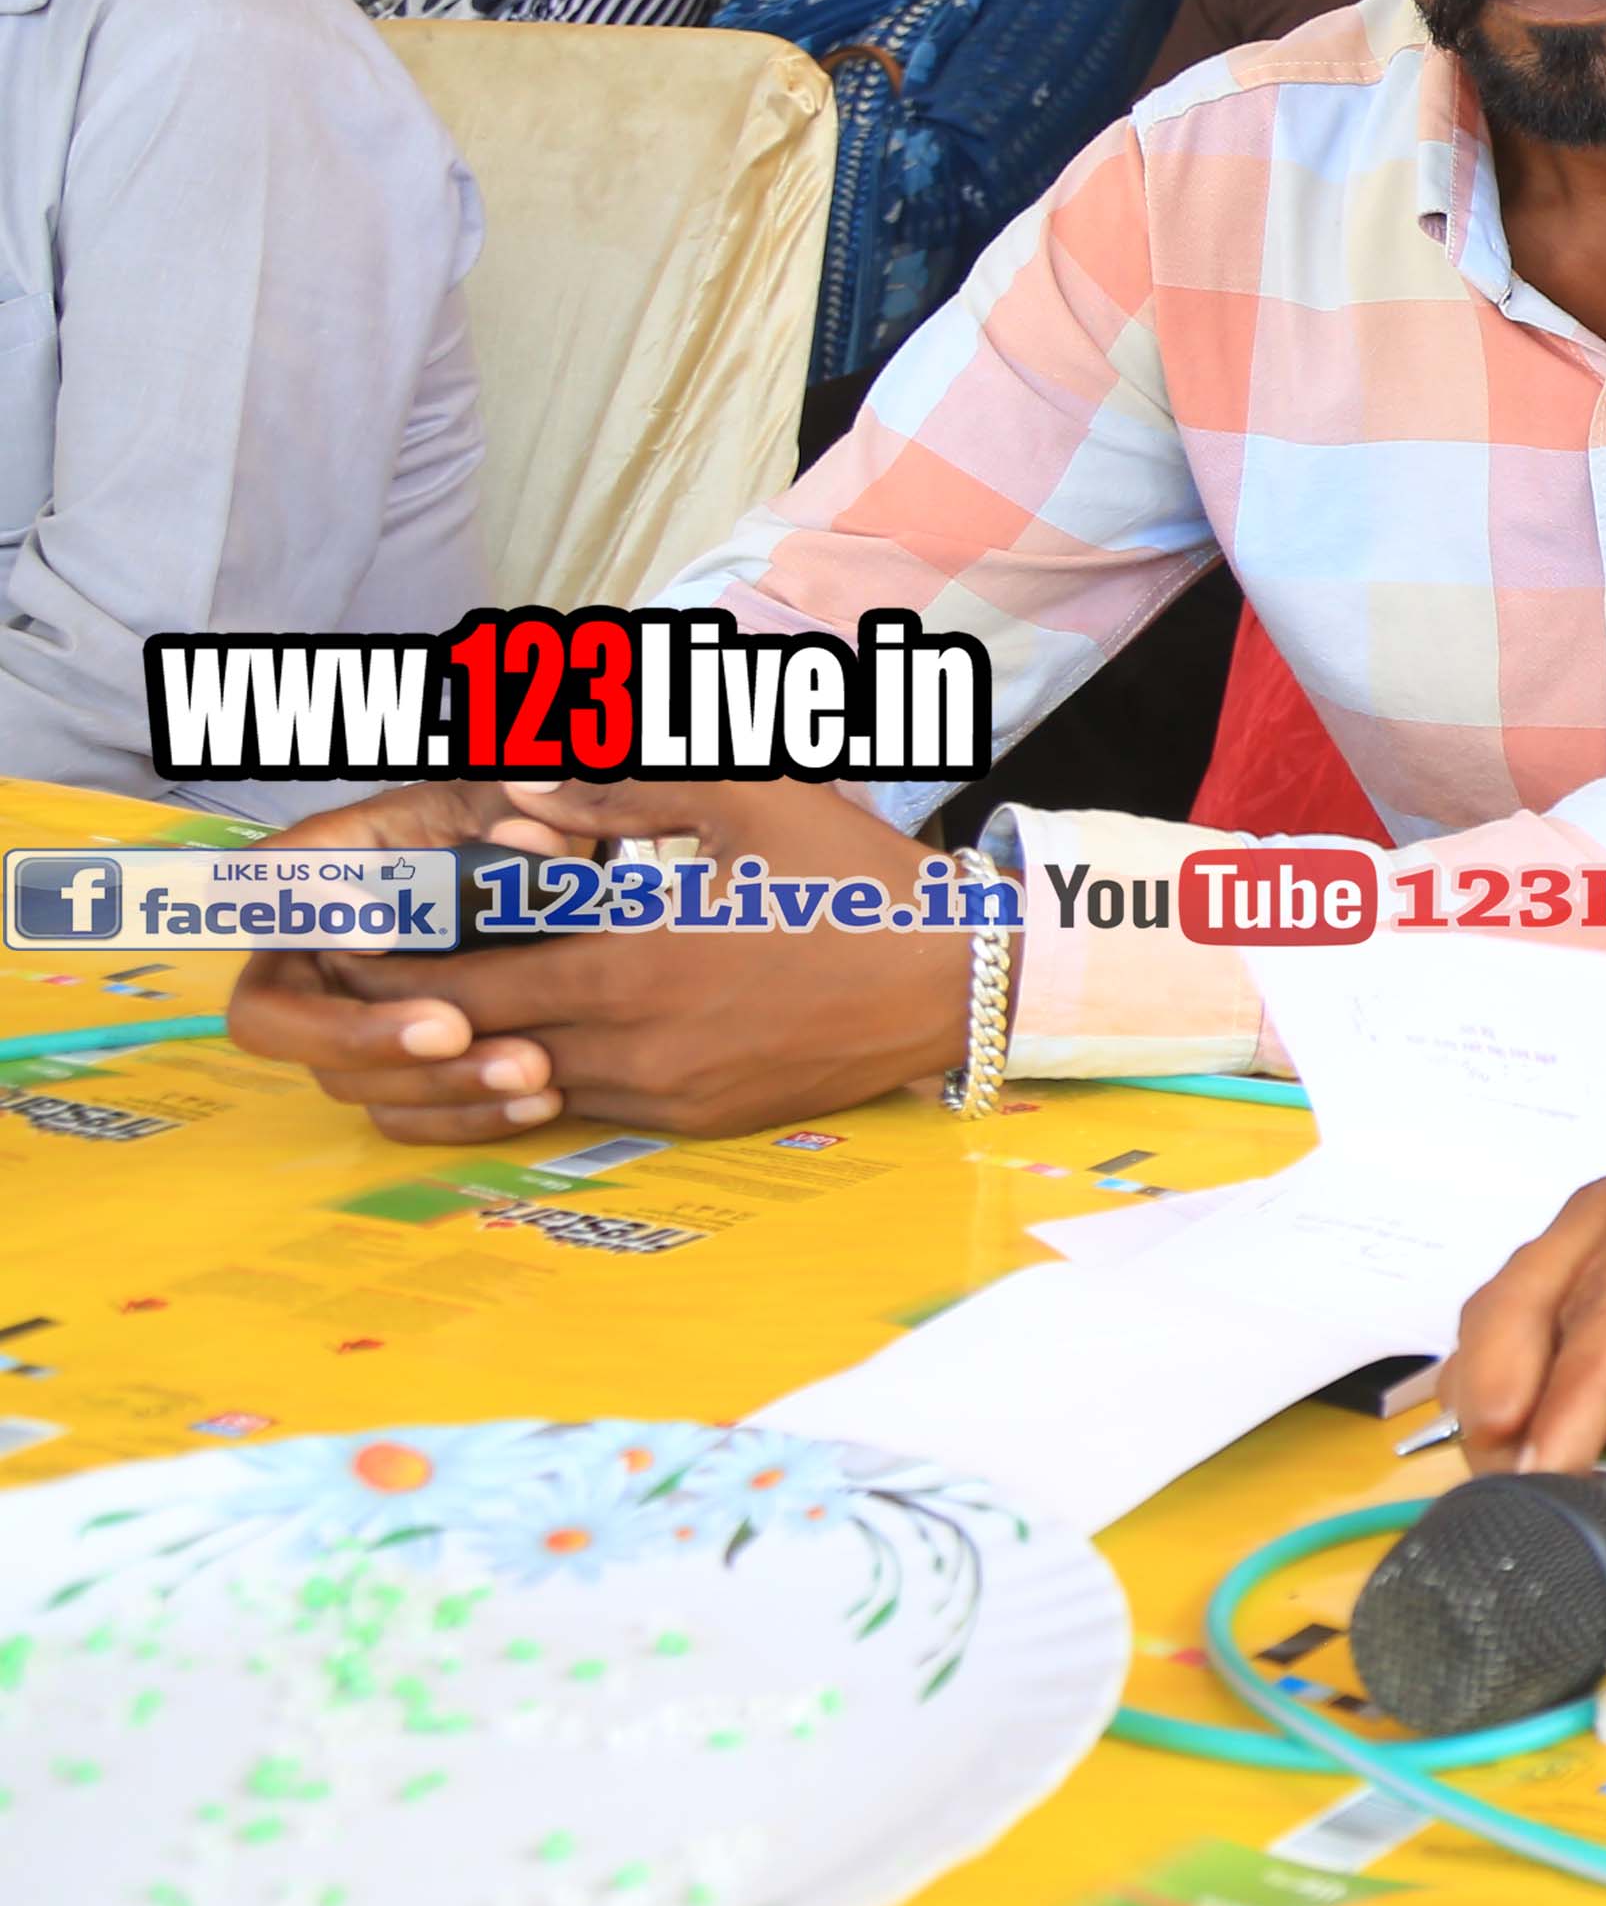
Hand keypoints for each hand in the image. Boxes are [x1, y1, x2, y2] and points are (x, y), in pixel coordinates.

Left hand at [222, 776, 973, 1141]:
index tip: (346, 948)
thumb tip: (512, 787)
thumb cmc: (855, 877)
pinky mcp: (700, 1119)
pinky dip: (545, 1077)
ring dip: (474, 1056)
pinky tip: (530, 1044)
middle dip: (411, 1019)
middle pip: (477, 1047)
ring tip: (432, 1019)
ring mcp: (668, 1090)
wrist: (959, 978)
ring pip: (526, 1087)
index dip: (390, 974)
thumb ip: (622, 786)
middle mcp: (636, 1040)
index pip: (461, 986)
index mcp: (633, 958)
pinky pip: (591, 1105)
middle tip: (362, 987)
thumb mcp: (750, 798)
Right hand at [1442, 1085, 1605, 1495]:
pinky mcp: (1598, 1257)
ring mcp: (1605, 1220)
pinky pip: (1538, 1314)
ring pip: (1519, 1301)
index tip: (1551, 1461)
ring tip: (1498, 1470)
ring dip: (1497, 1386)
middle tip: (1501, 1476)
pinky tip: (1518, 1434)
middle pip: (1539, 1288)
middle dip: (1507, 1386)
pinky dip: (1517, 1375)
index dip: (1585, 1383)